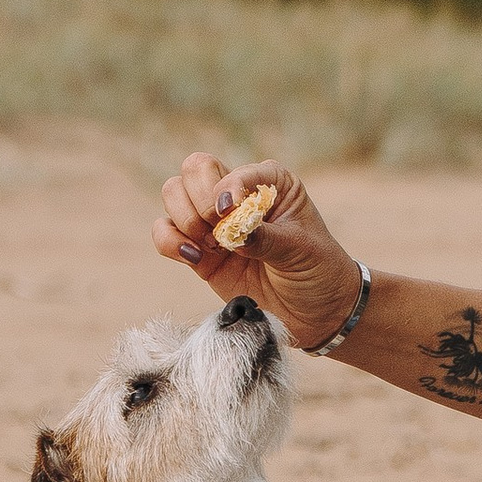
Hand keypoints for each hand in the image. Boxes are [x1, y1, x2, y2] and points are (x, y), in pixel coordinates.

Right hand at [153, 152, 362, 348]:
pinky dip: (170, 242)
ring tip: (210, 246)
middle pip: (195, 169)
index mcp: (270, 182)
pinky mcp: (199, 251)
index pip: (235, 170)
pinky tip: (195, 259)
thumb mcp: (300, 250)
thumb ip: (265, 237)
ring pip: (174, 193)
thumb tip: (232, 231)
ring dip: (184, 219)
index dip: (226, 189)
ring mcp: (214, 222)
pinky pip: (164, 232)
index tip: (229, 213)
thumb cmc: (317, 270)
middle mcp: (238, 195)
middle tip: (220, 232)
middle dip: (200, 200)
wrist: (315, 312)